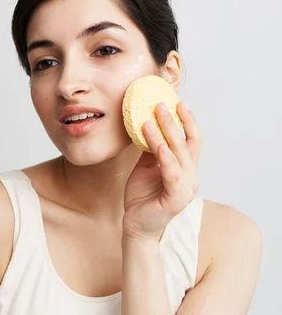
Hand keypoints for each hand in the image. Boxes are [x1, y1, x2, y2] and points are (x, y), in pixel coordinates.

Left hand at [123, 101, 200, 241]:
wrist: (135, 224)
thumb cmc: (142, 196)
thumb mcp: (145, 167)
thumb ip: (151, 149)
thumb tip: (146, 124)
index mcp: (185, 168)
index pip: (191, 140)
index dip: (187, 121)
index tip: (178, 102)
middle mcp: (190, 176)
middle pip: (186, 143)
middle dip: (174, 122)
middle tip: (161, 104)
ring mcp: (185, 188)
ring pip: (179, 155)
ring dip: (165, 134)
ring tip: (151, 118)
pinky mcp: (176, 198)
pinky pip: (172, 173)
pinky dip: (165, 157)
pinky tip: (156, 144)